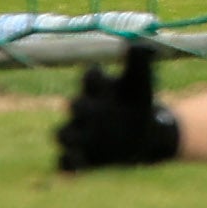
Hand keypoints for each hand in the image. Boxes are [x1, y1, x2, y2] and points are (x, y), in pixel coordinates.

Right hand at [52, 47, 179, 172]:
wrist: (144, 132)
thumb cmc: (137, 101)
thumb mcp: (141, 82)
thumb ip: (140, 63)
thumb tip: (138, 44)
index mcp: (97, 87)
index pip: (90, 77)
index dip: (94, 76)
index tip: (101, 74)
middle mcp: (84, 109)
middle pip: (75, 105)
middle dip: (82, 106)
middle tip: (96, 110)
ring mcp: (79, 132)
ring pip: (62, 133)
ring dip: (69, 135)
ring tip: (77, 138)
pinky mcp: (80, 157)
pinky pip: (65, 162)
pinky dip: (69, 163)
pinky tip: (78, 163)